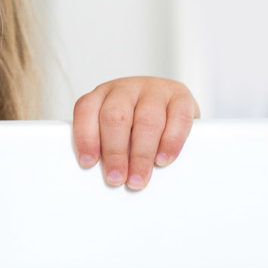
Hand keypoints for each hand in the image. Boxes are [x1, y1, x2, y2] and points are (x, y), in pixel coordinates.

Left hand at [72, 77, 199, 190]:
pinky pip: (177, 118)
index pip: (86, 109)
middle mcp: (126, 88)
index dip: (86, 137)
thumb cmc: (136, 124)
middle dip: (114, 152)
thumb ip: (105, 145)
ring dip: (141, 155)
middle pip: (116, 117)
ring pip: (146, 121)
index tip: (88, 163)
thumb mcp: (115, 129)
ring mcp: (154, 90)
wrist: (172, 105)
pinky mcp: (181, 96)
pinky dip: (170, 142)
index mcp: (102, 95)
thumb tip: (104, 173)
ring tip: (138, 178)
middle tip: (116, 178)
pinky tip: (162, 159)